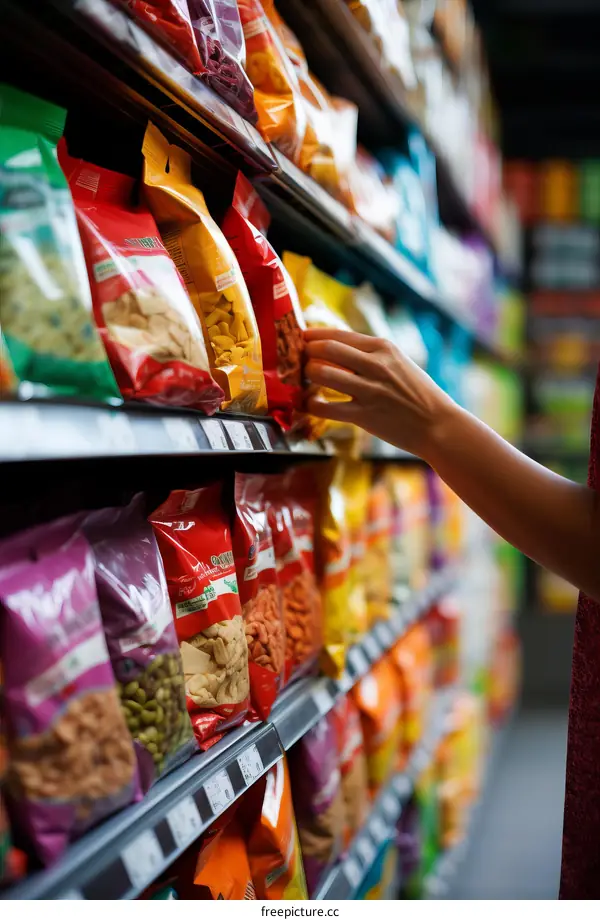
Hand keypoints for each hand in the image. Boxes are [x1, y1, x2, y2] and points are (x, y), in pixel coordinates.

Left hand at [304, 328, 455, 459]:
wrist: (438, 425)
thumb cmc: (417, 393)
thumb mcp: (398, 362)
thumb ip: (370, 354)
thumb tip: (334, 348)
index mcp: (383, 347)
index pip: (337, 334)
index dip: (312, 335)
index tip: (299, 338)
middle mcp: (375, 365)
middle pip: (325, 349)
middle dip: (305, 353)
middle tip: (296, 360)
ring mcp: (369, 391)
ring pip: (322, 374)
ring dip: (306, 376)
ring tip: (303, 380)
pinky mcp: (364, 416)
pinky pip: (326, 408)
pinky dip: (311, 405)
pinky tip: (308, 404)